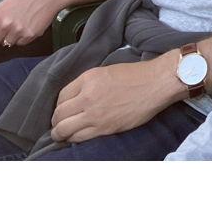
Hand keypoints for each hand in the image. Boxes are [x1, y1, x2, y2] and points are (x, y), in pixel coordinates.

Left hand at [0, 0, 63, 47]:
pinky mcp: (30, 35)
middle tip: (7, 25)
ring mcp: (18, 31)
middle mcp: (5, 24)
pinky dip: (23, 37)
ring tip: (20, 23)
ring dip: (11, 37)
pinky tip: (28, 25)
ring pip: (7, 44)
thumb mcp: (4, 3)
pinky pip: (20, 43)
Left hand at [50, 54, 176, 142]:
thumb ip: (88, 84)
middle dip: (56, 121)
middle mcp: (87, 97)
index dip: (59, 105)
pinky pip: (79, 138)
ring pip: (64, 129)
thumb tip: (76, 97)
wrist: (155, 84)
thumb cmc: (135, 75)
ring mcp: (95, 114)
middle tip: (58, 124)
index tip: (62, 109)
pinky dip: (73, 139)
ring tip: (61, 134)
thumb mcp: (106, 71)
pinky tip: (74, 138)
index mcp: (88, 79)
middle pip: (59, 114)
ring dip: (60, 133)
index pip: (61, 96)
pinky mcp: (104, 128)